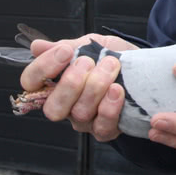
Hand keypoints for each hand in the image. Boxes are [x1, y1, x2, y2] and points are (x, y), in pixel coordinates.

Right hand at [20, 33, 137, 141]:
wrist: (144, 67)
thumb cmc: (114, 56)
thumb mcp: (92, 44)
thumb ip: (66, 46)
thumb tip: (36, 46)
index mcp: (55, 82)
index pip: (31, 83)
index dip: (43, 68)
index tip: (66, 52)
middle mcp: (66, 105)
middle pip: (52, 108)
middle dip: (71, 83)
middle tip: (88, 62)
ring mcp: (84, 120)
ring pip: (80, 113)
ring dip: (97, 86)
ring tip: (111, 66)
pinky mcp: (105, 130)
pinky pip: (102, 127)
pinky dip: (110, 107)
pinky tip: (118, 90)